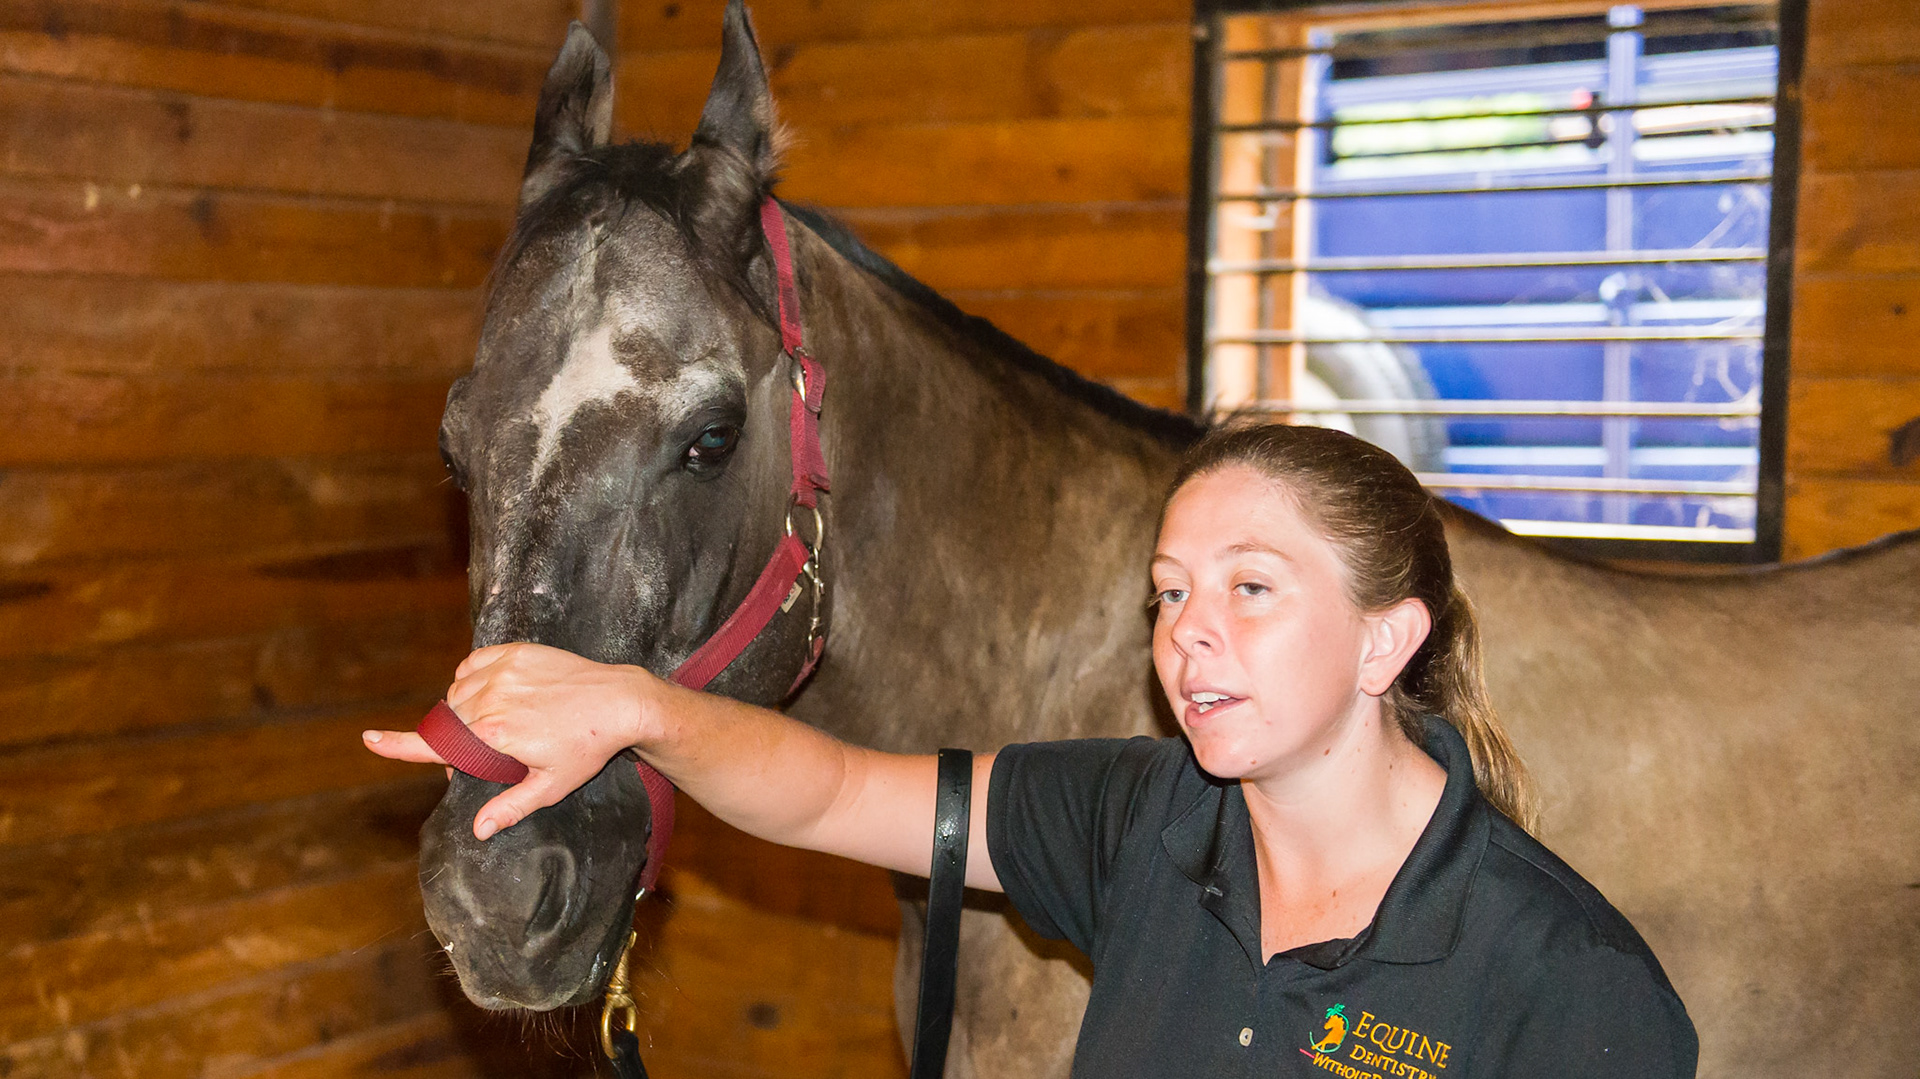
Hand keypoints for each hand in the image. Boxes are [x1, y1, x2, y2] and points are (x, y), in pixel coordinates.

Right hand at [362, 642, 651, 839]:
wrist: (620, 699)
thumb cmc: (589, 747)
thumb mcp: (552, 786)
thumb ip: (510, 807)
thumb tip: (477, 831)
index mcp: (495, 736)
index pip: (436, 743)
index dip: (397, 745)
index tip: (368, 740)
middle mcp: (492, 699)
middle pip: (447, 723)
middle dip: (454, 743)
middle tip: (490, 757)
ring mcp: (502, 671)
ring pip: (457, 694)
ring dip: (464, 710)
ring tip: (499, 725)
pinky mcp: (513, 651)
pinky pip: (472, 665)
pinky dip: (473, 680)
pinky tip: (495, 693)